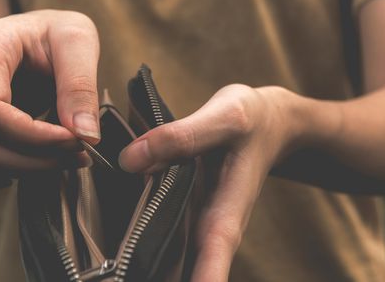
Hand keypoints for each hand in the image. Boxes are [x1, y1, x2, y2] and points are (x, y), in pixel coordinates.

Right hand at [0, 10, 100, 197]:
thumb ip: (81, 84)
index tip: (76, 142)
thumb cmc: (54, 35)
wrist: (31, 34)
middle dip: (30, 163)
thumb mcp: (78, 40)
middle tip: (76, 156)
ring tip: (43, 165)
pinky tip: (12, 170)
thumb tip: (85, 135)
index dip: (34, 139)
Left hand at [119, 84, 304, 281]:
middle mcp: (211, 227)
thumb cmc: (253, 120)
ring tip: (113, 277)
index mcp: (225, 213)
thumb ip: (182, 136)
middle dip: (160, 280)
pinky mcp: (187, 212)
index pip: (208, 265)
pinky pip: (165, 242)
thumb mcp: (225, 118)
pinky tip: (122, 265)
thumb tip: (129, 160)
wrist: (270, 123)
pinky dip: (146, 257)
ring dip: (150, 274)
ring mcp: (198, 223)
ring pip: (174, 265)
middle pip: (187, 276)